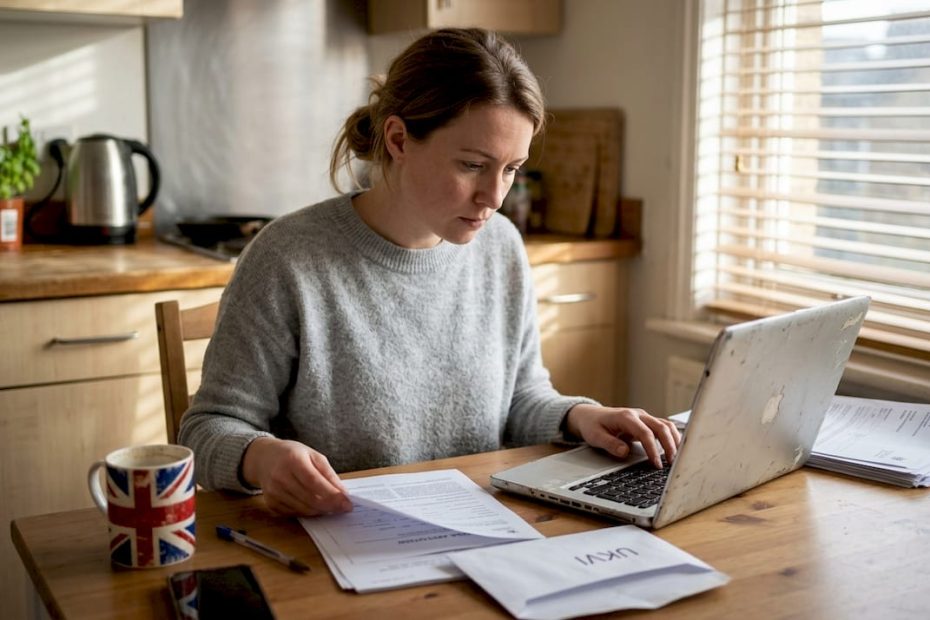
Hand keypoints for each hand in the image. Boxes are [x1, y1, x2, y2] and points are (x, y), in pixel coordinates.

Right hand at [241, 437, 352, 515]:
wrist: (264, 458)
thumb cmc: (292, 454)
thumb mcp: (314, 455)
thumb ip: (328, 474)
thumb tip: (342, 493)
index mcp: (293, 460)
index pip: (315, 483)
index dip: (333, 496)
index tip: (347, 504)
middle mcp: (281, 477)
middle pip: (310, 499)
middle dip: (330, 506)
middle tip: (343, 507)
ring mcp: (274, 492)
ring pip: (304, 510)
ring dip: (321, 510)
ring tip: (330, 505)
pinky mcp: (271, 503)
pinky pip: (295, 513)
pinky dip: (308, 512)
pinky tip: (313, 504)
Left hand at [565, 404, 680, 468]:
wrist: (590, 415)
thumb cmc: (592, 425)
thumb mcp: (595, 436)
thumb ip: (610, 444)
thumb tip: (625, 452)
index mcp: (626, 417)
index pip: (645, 433)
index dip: (653, 450)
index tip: (656, 464)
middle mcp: (638, 415)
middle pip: (661, 427)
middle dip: (669, 445)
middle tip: (672, 464)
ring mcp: (644, 417)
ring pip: (666, 425)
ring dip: (674, 441)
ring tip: (677, 459)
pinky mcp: (646, 422)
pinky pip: (663, 427)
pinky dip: (671, 437)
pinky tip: (675, 450)